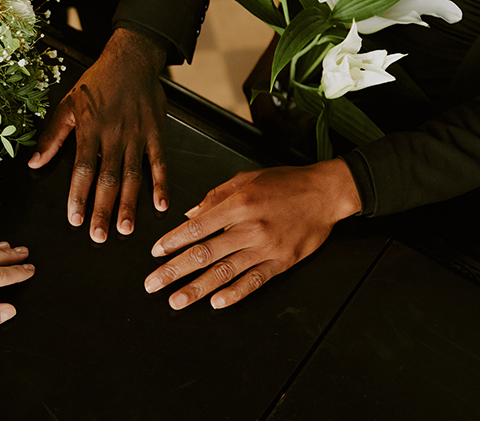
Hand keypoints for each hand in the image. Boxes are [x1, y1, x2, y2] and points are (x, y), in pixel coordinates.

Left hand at [28, 28, 168, 242]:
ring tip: (125, 228)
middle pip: (108, 179)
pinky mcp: (156, 133)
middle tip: (99, 236)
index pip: (83, 169)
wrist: (131, 59)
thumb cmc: (97, 83)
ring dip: (129, 203)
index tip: (75, 219)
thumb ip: (52, 137)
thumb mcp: (68, 106)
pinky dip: (161, 184)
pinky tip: (161, 205)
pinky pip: (159, 162)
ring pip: (133, 175)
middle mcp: (114, 136)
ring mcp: (138, 136)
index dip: (79, 195)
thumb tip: (34, 162)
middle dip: (103, 209)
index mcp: (90, 130)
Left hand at [144, 160, 359, 309]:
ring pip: (225, 272)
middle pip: (204, 254)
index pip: (197, 227)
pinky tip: (217, 303)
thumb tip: (189, 215)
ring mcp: (266, 247)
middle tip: (152, 284)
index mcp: (238, 204)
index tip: (155, 252)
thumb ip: (215, 196)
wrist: (327, 193)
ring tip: (176, 301)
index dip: (173, 241)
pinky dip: (235, 293)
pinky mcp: (282, 262)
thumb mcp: (246, 178)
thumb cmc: (286, 182)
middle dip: (174, 271)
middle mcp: (249, 227)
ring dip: (197, 289)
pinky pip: (255, 281)